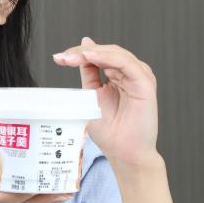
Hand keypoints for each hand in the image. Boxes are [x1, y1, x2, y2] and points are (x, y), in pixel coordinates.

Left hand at [52, 37, 160, 169]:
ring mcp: (140, 77)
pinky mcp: (145, 84)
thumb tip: (83, 49)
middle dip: (82, 52)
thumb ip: (89, 73)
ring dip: (93, 53)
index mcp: (120, 75)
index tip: (58, 58)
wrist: (124, 153)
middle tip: (63, 57)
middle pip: (107, 51)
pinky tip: (91, 57)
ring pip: (116, 54)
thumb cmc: (111, 131)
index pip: (100, 55)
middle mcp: (131, 74)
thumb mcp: (92, 96)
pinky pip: (126, 64)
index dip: (79, 54)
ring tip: (74, 57)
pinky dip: (108, 58)